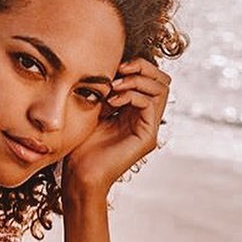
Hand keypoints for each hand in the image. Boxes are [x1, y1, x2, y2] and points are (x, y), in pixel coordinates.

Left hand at [63, 57, 170, 195]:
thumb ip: (108, 91)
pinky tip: (113, 102)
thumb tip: (113, 67)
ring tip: (114, 86)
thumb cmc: (81, 146)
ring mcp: (149, 129)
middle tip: (120, 70)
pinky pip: (150, 104)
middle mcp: (146, 119)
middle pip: (162, 80)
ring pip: (161, 89)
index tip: (113, 67)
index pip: (150, 78)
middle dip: (142, 67)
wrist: (79, 175)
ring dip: (137, 80)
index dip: (136, 66)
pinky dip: (132, 95)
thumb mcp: (95, 109)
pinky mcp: (147, 138)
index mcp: (135, 112)